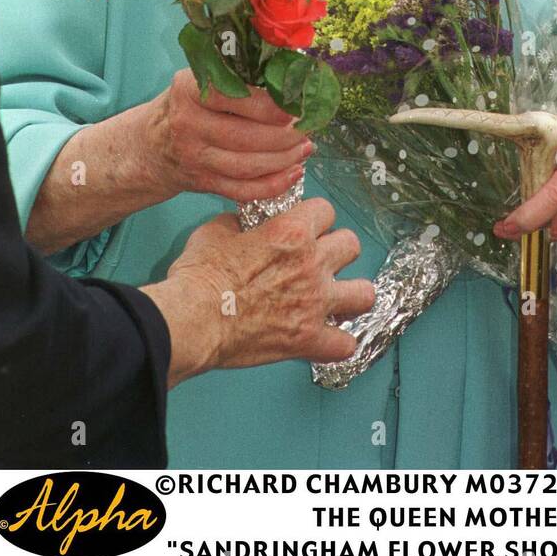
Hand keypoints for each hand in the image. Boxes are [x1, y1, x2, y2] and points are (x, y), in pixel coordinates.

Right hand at [142, 199, 375, 383]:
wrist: (193, 319)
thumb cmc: (199, 276)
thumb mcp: (215, 231)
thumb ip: (238, 224)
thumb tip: (241, 226)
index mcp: (291, 232)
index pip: (325, 210)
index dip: (314, 218)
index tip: (306, 228)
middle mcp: (311, 264)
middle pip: (352, 245)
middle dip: (337, 250)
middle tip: (321, 260)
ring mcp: (314, 303)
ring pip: (364, 293)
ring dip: (352, 295)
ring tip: (338, 298)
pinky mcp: (308, 339)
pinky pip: (346, 345)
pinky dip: (338, 343)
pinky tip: (328, 338)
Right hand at [145, 67, 314, 203]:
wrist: (150, 145)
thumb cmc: (187, 105)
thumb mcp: (199, 81)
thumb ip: (235, 77)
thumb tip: (289, 74)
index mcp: (189, 91)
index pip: (234, 97)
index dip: (269, 105)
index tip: (295, 106)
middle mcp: (189, 125)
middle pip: (246, 136)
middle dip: (286, 135)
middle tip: (307, 128)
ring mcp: (195, 157)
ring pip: (248, 166)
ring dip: (285, 159)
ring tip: (305, 147)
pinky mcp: (204, 183)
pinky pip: (243, 190)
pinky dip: (273, 185)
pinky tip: (294, 172)